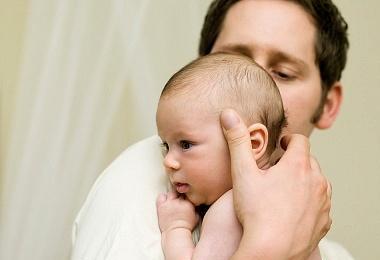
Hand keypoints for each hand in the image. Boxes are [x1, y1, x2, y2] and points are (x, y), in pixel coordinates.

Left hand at [156, 191, 198, 232]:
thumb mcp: (197, 217)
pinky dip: (162, 197)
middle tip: (179, 197)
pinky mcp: (161, 206)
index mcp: (188, 203)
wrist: (175, 233)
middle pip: (180, 191)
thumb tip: (197, 204)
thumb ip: (196, 209)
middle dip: (180, 193)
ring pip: (171, 192)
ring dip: (172, 195)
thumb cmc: (187, 227)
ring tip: (172, 199)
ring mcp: (170, 203)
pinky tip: (165, 201)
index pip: (188, 193)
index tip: (186, 197)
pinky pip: (161, 196)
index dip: (187, 194)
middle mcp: (179, 201)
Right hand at [220, 109, 331, 259]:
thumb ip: (238, 141)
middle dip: (295, 161)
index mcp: (298, 166)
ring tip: (285, 189)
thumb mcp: (243, 173)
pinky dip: (310, 202)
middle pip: (309, 161)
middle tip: (278, 170)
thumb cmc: (256, 212)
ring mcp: (322, 202)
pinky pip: (320, 204)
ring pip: (318, 182)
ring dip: (305, 181)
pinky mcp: (324, 221)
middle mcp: (316, 181)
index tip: (281, 145)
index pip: (300, 141)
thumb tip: (229, 114)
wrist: (271, 250)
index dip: (289, 140)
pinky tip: (293, 209)